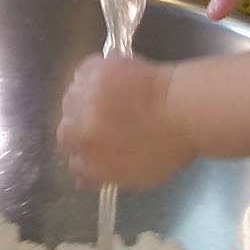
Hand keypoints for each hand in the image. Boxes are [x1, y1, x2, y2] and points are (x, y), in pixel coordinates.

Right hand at [58, 55, 194, 187]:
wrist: (183, 109)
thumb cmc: (170, 146)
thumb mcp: (139, 176)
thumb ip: (110, 174)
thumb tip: (93, 175)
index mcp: (92, 165)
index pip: (75, 165)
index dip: (85, 156)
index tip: (97, 147)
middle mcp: (80, 135)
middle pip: (66, 132)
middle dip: (79, 127)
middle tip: (101, 118)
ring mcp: (84, 102)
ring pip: (70, 101)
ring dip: (83, 99)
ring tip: (106, 95)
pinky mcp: (93, 72)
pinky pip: (83, 73)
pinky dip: (92, 74)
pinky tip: (110, 76)